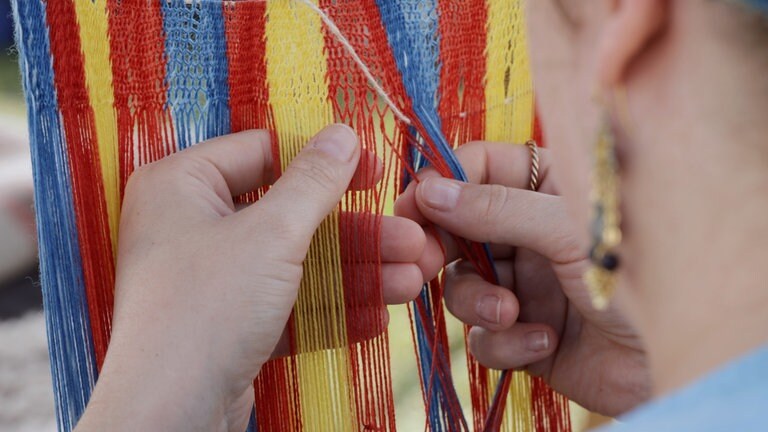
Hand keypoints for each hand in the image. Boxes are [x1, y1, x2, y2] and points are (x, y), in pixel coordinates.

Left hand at [76, 125, 424, 431]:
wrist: (170, 416)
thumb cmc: (207, 309)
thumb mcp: (271, 234)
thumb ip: (313, 181)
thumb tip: (343, 134)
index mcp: (182, 184)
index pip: (263, 152)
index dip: (323, 160)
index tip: (375, 170)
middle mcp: (191, 225)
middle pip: (289, 215)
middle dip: (355, 234)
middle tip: (410, 240)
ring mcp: (210, 278)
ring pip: (294, 264)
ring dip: (354, 274)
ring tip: (411, 282)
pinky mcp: (227, 322)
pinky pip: (283, 303)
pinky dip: (327, 308)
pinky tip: (376, 316)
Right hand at [395, 141, 650, 415]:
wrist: (679, 356)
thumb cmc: (638, 273)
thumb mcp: (566, 228)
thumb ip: (495, 208)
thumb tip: (428, 190)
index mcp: (545, 188)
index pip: (476, 168)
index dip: (439, 183)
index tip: (411, 207)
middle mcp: (528, 233)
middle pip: (456, 229)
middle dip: (441, 249)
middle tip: (426, 264)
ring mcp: (524, 284)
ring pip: (461, 286)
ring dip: (477, 302)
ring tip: (511, 312)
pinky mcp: (523, 334)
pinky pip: (483, 336)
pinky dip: (505, 342)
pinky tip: (544, 342)